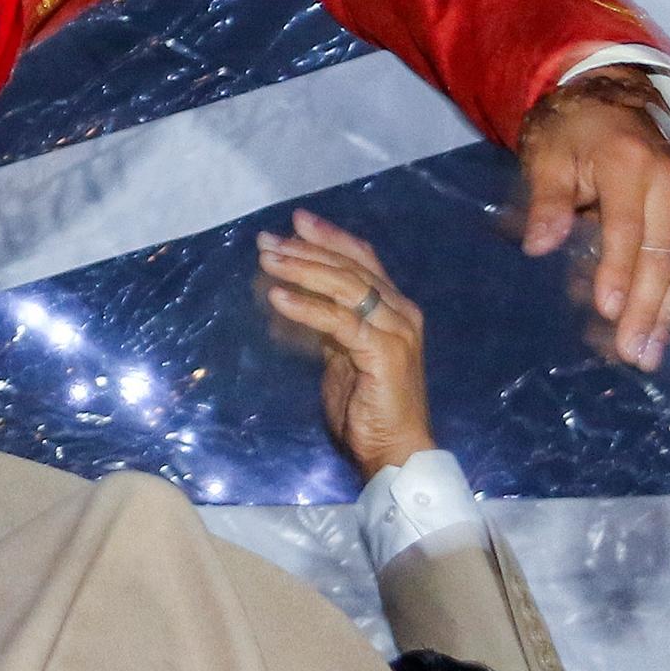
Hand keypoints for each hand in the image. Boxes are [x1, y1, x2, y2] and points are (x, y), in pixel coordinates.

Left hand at [253, 209, 436, 479]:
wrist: (394, 449)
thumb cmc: (367, 407)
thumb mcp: (343, 354)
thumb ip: (330, 323)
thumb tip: (294, 295)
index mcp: (394, 309)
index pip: (362, 260)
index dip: (330, 238)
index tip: (296, 221)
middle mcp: (401, 312)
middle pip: (350, 267)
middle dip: (307, 250)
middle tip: (268, 240)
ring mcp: (396, 330)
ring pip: (346, 286)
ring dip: (302, 270)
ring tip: (268, 260)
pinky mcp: (383, 352)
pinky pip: (339, 321)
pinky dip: (306, 306)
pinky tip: (277, 298)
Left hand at [516, 72, 669, 369]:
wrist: (624, 91)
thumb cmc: (574, 127)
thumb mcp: (548, 152)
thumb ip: (546, 200)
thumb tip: (537, 247)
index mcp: (631, 165)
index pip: (625, 228)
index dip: (616, 272)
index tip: (605, 313)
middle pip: (662, 256)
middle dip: (647, 310)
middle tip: (633, 355)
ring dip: (669, 314)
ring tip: (650, 356)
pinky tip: (668, 329)